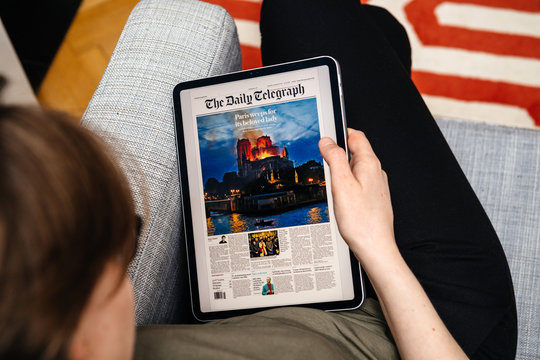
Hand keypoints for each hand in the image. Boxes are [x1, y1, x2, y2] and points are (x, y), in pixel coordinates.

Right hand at [319, 129, 396, 262]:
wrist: (374, 247)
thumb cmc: (361, 221)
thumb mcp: (341, 184)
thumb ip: (334, 158)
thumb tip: (327, 141)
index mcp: (370, 164)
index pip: (356, 136)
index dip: (339, 133)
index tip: (326, 137)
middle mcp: (376, 172)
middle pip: (355, 151)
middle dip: (338, 153)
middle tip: (323, 162)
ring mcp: (376, 186)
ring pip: (356, 168)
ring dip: (342, 170)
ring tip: (330, 182)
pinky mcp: (373, 198)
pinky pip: (358, 182)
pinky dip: (347, 183)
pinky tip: (340, 196)